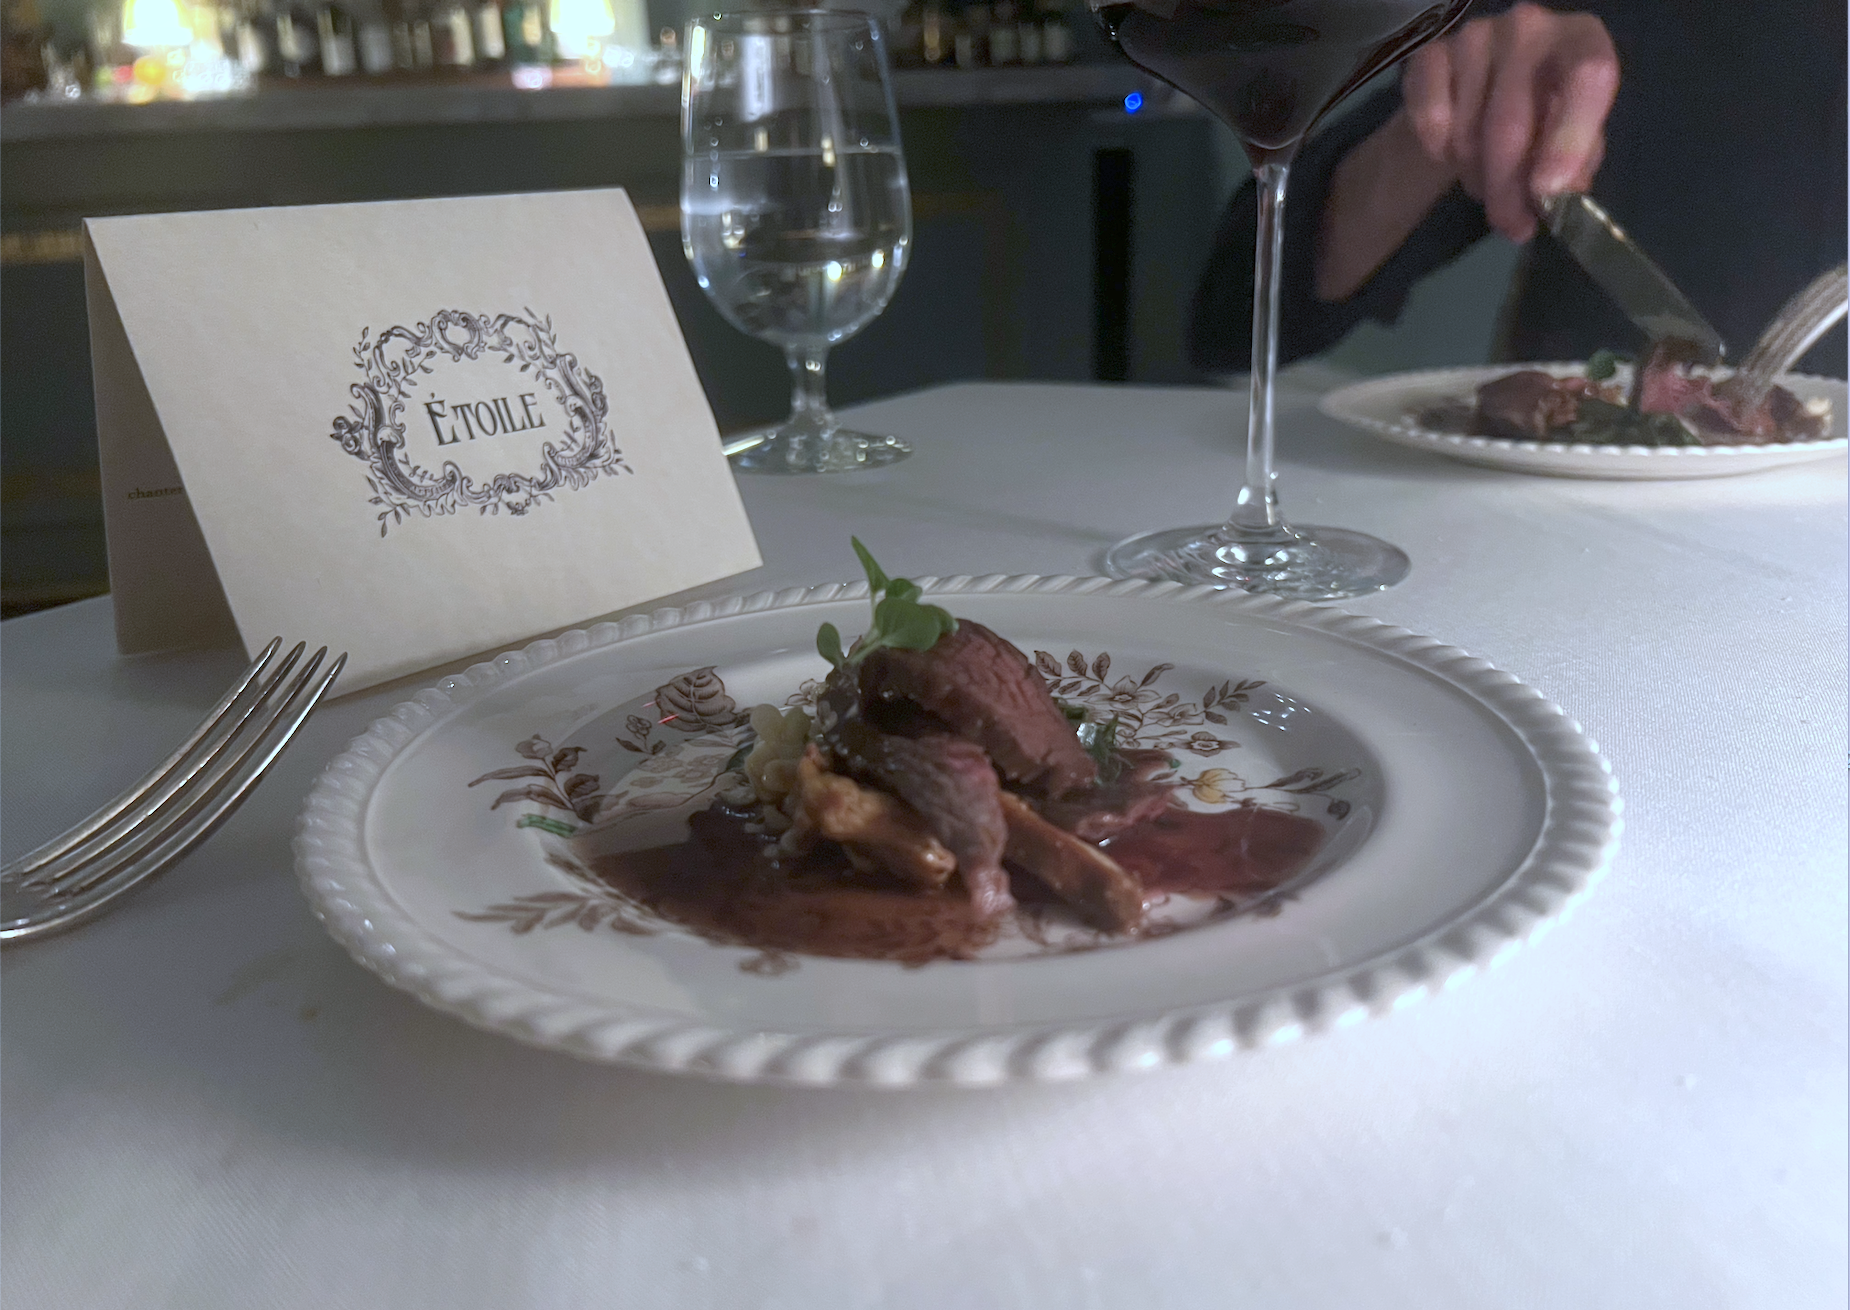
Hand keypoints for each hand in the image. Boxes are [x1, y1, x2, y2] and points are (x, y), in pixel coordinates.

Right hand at [1402, 2, 1620, 241]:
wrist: (1476, 97)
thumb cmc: (1538, 120)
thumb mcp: (1572, 142)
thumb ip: (1576, 162)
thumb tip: (1559, 192)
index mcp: (1581, 39)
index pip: (1589, 74)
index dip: (1569, 137)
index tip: (1547, 192)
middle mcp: (1530, 25)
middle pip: (1513, 120)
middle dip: (1508, 188)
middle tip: (1513, 227)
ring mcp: (1475, 35)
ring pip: (1469, 130)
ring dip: (1475, 174)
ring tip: (1485, 181)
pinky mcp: (1428, 54)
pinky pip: (1431, 118)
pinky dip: (1439, 150)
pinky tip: (1449, 153)